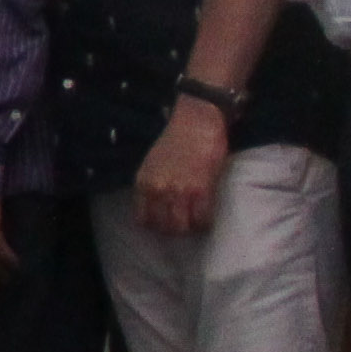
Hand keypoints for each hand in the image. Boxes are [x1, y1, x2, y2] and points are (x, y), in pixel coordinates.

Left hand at [132, 94, 228, 238]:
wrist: (196, 121)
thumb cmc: (176, 140)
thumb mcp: (152, 163)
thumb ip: (152, 185)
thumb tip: (157, 206)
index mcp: (143, 183)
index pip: (143, 219)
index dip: (155, 225)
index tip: (165, 223)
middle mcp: (158, 190)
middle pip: (163, 227)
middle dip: (174, 230)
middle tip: (184, 225)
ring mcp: (179, 192)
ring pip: (182, 228)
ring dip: (190, 229)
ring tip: (196, 223)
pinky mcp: (201, 190)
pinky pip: (203, 220)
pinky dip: (205, 223)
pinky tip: (207, 218)